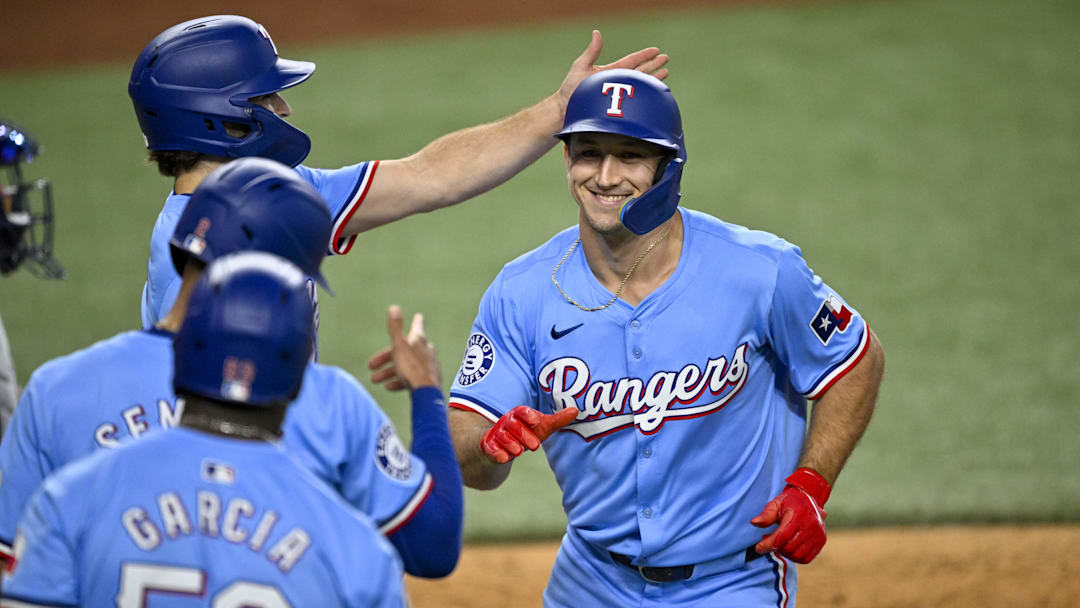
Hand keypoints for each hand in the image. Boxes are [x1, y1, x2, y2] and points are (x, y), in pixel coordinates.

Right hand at [367, 305, 441, 391]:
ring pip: (405, 366)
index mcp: (419, 340)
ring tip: (375, 380)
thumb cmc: (411, 367)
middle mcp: (425, 351)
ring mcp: (428, 366)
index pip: (417, 326)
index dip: (416, 321)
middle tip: (371, 365)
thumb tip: (394, 307)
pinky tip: (389, 387)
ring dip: (389, 372)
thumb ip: (395, 328)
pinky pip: (411, 379)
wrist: (426, 392)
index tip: (418, 316)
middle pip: (404, 350)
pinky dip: (399, 381)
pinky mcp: (428, 380)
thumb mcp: (399, 346)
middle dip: (386, 358)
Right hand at [481, 406, 577, 463]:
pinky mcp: (489, 446)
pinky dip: (497, 453)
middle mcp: (507, 422)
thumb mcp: (542, 428)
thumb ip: (557, 420)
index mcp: (519, 414)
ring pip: (502, 436)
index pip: (522, 411)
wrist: (503, 447)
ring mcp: (497, 434)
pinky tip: (503, 458)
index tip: (537, 420)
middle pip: (513, 425)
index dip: (528, 415)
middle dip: (524, 434)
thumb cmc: (526, 433)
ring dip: (511, 444)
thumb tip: (576, 411)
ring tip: (520, 452)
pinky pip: (491, 448)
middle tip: (536, 446)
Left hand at [556, 30, 670, 107]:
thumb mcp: (581, 66)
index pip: (631, 61)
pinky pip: (635, 102)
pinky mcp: (619, 108)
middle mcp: (617, 82)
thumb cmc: (571, 88)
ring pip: (640, 86)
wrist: (565, 109)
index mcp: (611, 72)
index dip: (643, 55)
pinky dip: (645, 97)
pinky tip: (654, 95)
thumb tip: (597, 33)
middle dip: (653, 65)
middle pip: (639, 72)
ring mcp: (619, 95)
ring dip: (653, 79)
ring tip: (665, 73)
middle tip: (666, 58)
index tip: (655, 50)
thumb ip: (592, 52)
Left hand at [751, 470, 830, 563]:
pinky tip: (787, 548)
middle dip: (775, 548)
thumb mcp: (776, 503)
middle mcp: (812, 525)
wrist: (809, 498)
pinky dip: (795, 557)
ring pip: (797, 555)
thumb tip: (754, 523)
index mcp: (800, 514)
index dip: (768, 544)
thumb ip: (766, 514)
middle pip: (789, 547)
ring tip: (777, 544)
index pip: (783, 536)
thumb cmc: (789, 501)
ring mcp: (818, 534)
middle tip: (767, 542)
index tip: (758, 548)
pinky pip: (806, 558)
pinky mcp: (821, 541)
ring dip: (784, 553)